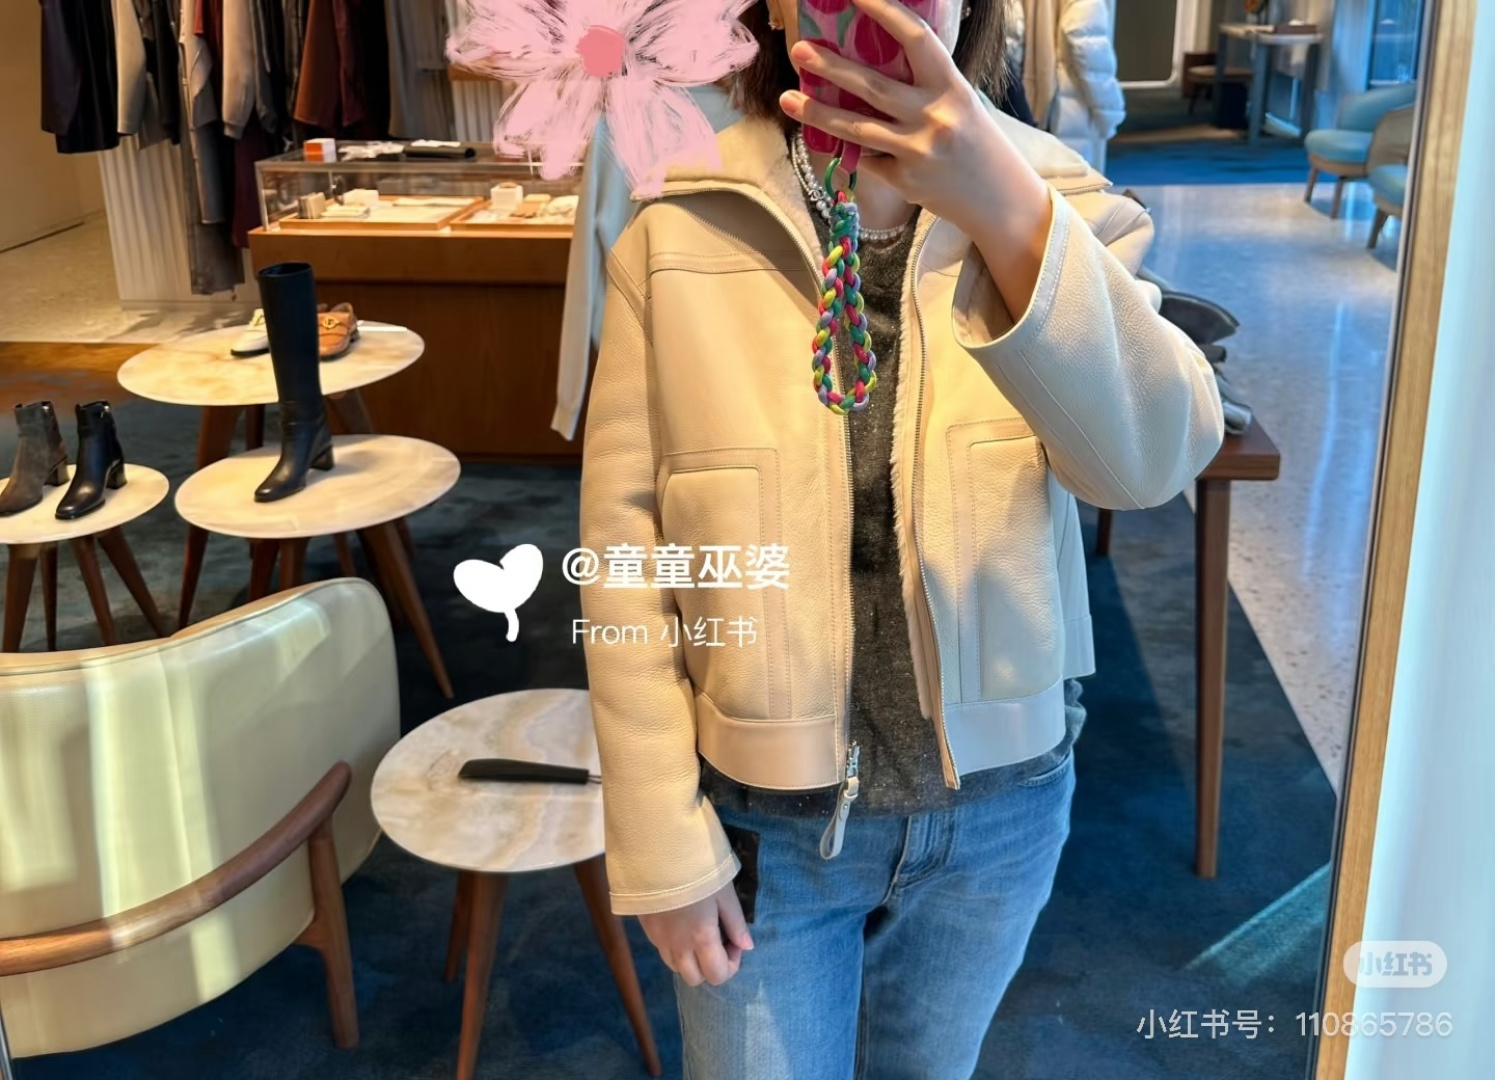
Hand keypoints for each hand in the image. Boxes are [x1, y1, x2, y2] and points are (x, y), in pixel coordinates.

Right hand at [637, 882, 753, 986]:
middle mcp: (678, 947)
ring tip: (697, 934)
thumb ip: (736, 923)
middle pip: (694, 979)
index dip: (731, 964)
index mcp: (701, 939)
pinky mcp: (646, 929)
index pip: (717, 975)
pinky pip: (663, 951)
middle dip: (710, 967)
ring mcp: (658, 940)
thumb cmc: (698, 871)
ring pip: (676, 968)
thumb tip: (746, 946)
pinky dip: (675, 948)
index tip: (734, 941)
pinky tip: (680, 926)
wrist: (658, 854)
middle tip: (717, 941)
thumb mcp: (724, 893)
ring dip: (691, 960)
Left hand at [777, 0, 1053, 314]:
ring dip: (817, 113)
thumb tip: (869, 60)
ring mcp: (918, 152)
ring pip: (857, 129)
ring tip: (787, 99)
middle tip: (799, 51)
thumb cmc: (975, 144)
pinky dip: (856, 151)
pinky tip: (846, 145)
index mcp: (952, 86)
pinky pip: (868, 159)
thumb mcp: (960, 104)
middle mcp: (935, 117)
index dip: (885, 11)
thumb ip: (923, 85)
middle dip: (832, 68)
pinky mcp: (905, 181)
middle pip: (874, 87)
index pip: (916, 38)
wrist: (1000, 201)